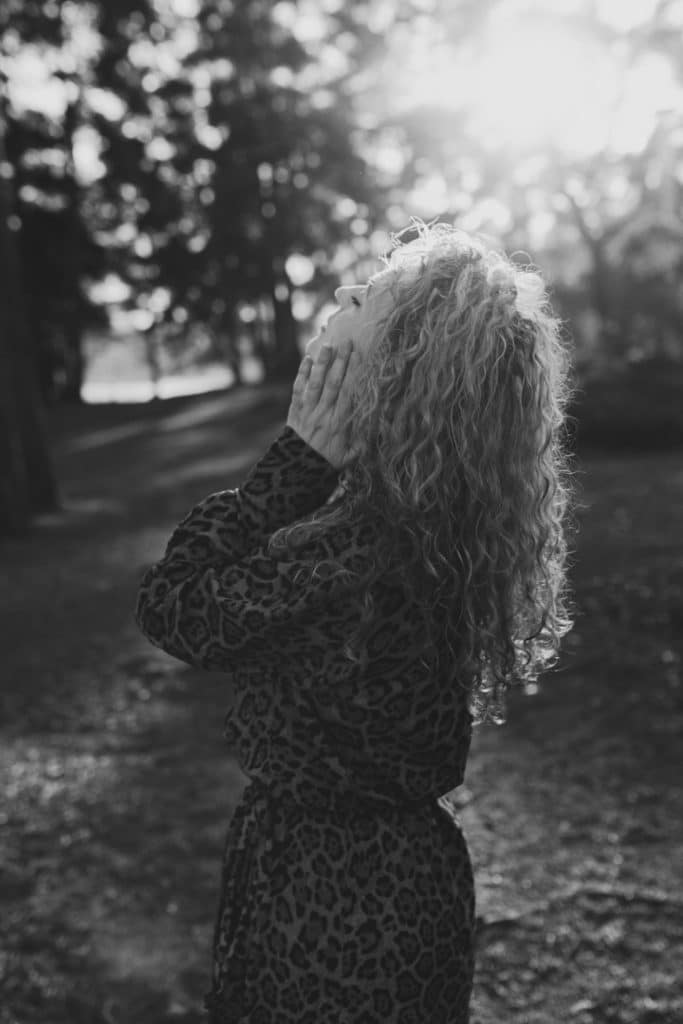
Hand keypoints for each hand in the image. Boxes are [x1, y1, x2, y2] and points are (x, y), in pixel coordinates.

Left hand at [286, 338, 359, 468]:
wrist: (297, 468)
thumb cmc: (327, 461)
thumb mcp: (349, 457)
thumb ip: (363, 442)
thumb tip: (381, 428)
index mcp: (339, 423)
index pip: (347, 393)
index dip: (353, 374)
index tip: (359, 357)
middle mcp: (324, 414)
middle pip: (333, 383)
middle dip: (340, 362)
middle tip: (347, 343)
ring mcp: (308, 410)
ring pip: (315, 383)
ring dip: (322, 363)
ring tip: (328, 345)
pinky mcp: (295, 410)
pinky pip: (298, 389)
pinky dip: (302, 374)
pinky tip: (307, 359)